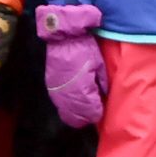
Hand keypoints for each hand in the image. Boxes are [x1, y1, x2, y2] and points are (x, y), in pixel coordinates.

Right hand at [38, 8, 108, 130]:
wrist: (63, 38)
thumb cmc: (85, 49)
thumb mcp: (99, 65)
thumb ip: (102, 82)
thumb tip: (104, 96)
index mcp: (83, 88)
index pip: (90, 110)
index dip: (95, 113)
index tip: (100, 113)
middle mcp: (69, 93)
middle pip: (76, 115)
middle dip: (85, 118)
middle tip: (92, 117)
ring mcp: (57, 91)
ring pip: (65, 111)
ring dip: (74, 116)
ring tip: (82, 116)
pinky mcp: (51, 87)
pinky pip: (59, 103)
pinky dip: (66, 108)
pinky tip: (71, 108)